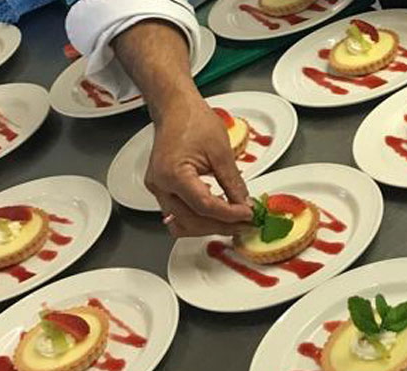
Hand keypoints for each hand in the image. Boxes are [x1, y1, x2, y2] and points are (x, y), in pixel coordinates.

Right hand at [145, 96, 252, 237]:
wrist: (175, 108)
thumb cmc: (192, 120)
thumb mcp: (221, 151)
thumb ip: (233, 183)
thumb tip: (244, 204)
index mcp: (173, 173)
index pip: (204, 206)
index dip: (229, 215)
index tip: (248, 215)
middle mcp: (160, 185)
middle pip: (192, 221)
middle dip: (221, 225)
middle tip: (245, 223)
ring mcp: (157, 189)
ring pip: (182, 224)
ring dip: (209, 226)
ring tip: (232, 221)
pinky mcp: (161, 190)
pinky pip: (179, 214)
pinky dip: (198, 218)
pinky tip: (217, 213)